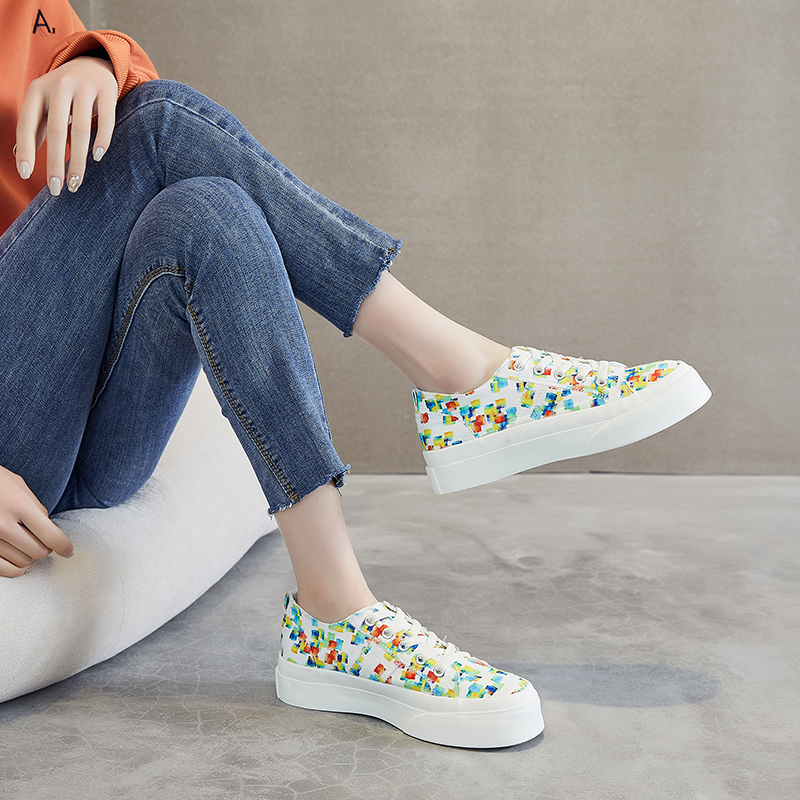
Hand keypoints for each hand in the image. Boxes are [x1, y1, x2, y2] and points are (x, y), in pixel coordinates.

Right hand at [0, 465, 72, 577]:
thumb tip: (48, 526)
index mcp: (19, 506)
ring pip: (22, 561)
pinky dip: (15, 570)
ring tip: (30, 548)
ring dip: (30, 557)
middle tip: (46, 543)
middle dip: (46, 549)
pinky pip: (2, 569)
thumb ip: (35, 506)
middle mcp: (3, 525)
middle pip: (38, 551)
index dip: (64, 546)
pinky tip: (21, 565)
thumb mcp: (18, 485)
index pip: (51, 535)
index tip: (68, 550)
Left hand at [15, 56, 117, 195]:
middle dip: (56, 162)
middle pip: (56, 130)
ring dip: (79, 160)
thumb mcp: (45, 104)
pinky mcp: (107, 91)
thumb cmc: (65, 93)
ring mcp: (84, 87)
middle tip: (56, 189)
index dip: (26, 149)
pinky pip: (106, 120)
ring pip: (80, 129)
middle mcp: (59, 86)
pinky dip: (102, 140)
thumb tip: (19, 158)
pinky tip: (97, 157)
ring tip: (76, 182)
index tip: (26, 174)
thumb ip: (35, 128)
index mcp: (37, 90)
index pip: (27, 123)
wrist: (92, 63)